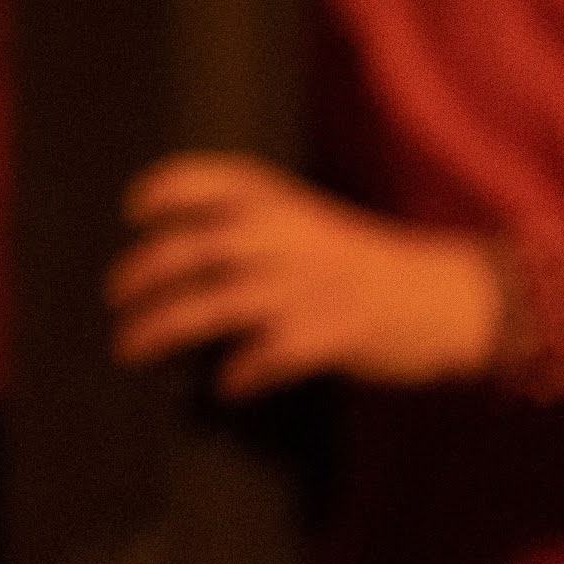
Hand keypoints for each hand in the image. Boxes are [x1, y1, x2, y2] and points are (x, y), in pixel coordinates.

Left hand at [109, 153, 508, 396]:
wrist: (449, 295)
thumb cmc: (365, 260)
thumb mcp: (307, 219)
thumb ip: (250, 224)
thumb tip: (173, 252)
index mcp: (279, 202)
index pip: (207, 178)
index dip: (163, 189)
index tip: (133, 210)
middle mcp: (285, 237)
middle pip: (190, 248)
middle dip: (141, 273)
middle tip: (114, 296)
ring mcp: (304, 285)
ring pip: (212, 305)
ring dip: (162, 328)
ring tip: (129, 347)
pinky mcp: (329, 332)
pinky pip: (265, 355)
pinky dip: (239, 373)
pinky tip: (226, 386)